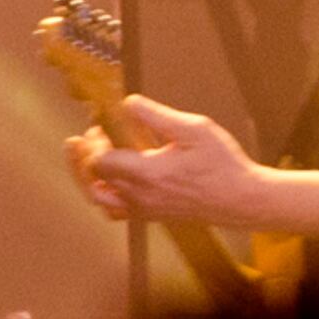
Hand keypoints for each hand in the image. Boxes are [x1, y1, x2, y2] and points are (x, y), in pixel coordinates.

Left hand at [66, 94, 270, 228]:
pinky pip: (117, 212)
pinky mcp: (154, 215)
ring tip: (83, 162)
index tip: (99, 126)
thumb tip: (129, 103)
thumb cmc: (223, 164)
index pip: (100, 162)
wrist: (242, 199)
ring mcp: (146, 210)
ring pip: (101, 201)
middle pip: (93, 182)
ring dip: (88, 180)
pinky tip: (108, 183)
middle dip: (81, 159)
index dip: (93, 143)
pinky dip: (106, 197)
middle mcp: (142, 196)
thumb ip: (157, 115)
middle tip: (76, 141)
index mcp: (148, 173)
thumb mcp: (194, 128)